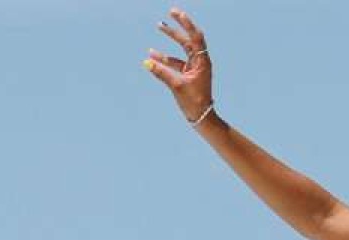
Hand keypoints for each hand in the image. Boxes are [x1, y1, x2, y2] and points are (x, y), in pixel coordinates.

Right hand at [142, 8, 214, 124]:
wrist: (201, 117)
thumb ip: (161, 73)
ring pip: (182, 49)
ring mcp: (194, 68)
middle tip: (170, 12)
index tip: (176, 13)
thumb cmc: (194, 102)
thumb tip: (146, 62)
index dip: (186, 24)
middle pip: (189, 39)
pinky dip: (165, 58)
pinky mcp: (188, 75)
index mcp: (202, 62)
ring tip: (159, 26)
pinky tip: (152, 55)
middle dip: (178, 26)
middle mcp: (200, 62)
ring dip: (171, 38)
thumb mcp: (176, 86)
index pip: (196, 37)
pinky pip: (175, 62)